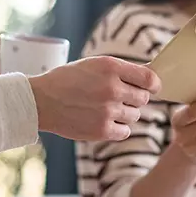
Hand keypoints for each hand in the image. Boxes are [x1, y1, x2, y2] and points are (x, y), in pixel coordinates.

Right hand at [28, 56, 160, 140]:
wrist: (42, 101)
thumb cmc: (69, 80)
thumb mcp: (94, 65)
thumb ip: (123, 70)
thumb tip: (153, 73)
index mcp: (111, 67)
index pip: (149, 78)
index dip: (154, 84)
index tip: (151, 87)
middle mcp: (112, 88)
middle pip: (144, 98)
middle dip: (135, 98)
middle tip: (119, 97)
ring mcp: (108, 111)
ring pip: (135, 115)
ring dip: (126, 113)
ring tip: (106, 108)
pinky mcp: (102, 130)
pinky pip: (125, 131)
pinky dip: (118, 128)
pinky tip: (104, 120)